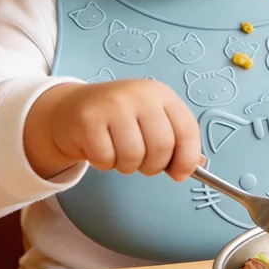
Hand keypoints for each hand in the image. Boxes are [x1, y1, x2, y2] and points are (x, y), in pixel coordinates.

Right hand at [45, 78, 202, 181]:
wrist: (72, 108)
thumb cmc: (119, 119)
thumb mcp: (150, 121)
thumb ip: (174, 141)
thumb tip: (196, 167)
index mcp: (161, 94)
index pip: (187, 129)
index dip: (187, 158)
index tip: (180, 174)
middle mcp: (139, 95)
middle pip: (162, 147)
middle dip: (153, 166)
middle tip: (142, 163)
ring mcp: (113, 105)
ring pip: (133, 156)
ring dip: (127, 166)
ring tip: (119, 153)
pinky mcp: (89, 119)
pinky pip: (106, 159)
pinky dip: (104, 164)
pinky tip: (100, 149)